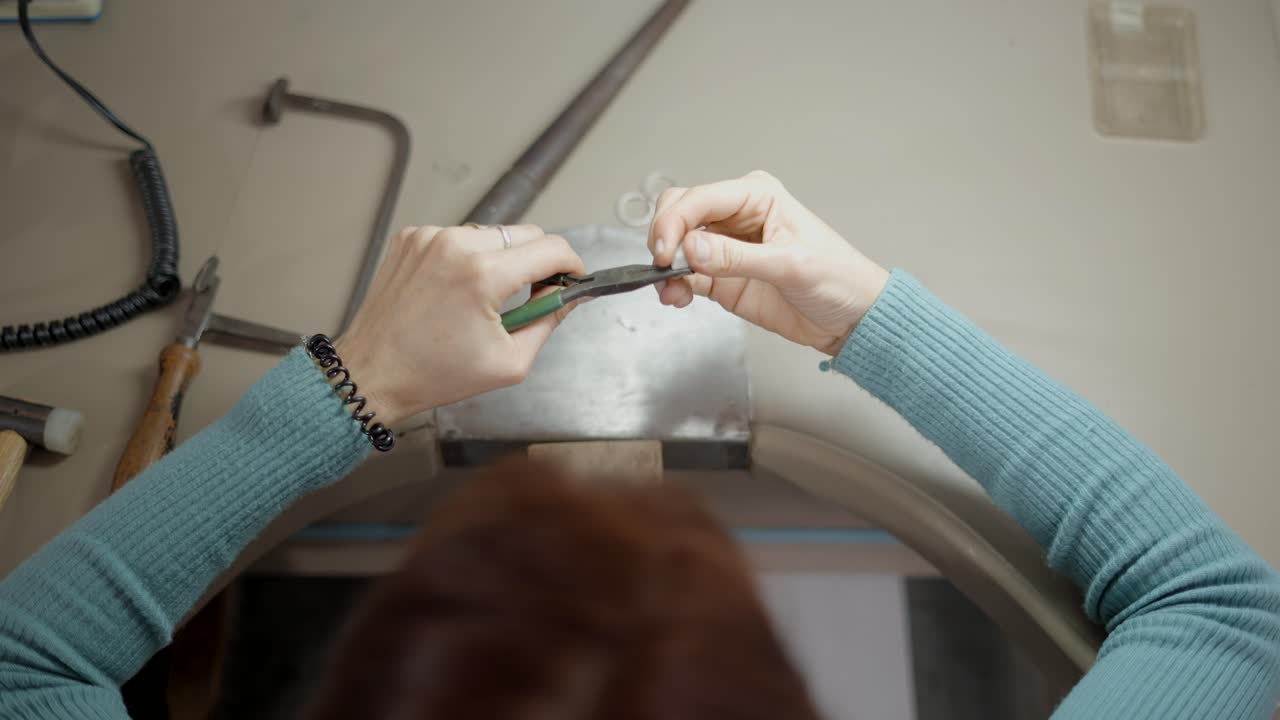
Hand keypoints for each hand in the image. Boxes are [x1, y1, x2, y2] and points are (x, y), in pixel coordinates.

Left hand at [334, 224, 584, 425]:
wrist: (372, 374)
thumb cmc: (433, 375)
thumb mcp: (509, 362)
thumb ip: (549, 321)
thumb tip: (570, 295)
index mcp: (483, 275)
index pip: (552, 249)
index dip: (572, 264)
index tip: (573, 278)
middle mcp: (455, 245)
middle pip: (526, 234)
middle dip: (538, 262)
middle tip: (533, 295)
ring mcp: (429, 237)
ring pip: (493, 233)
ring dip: (502, 259)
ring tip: (486, 299)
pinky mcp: (411, 238)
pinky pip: (458, 237)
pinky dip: (468, 258)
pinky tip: (456, 290)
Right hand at [648, 171, 888, 355]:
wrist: (850, 318)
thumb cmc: (838, 278)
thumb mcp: (790, 266)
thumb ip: (737, 257)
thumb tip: (692, 247)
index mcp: (756, 196)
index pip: (700, 198)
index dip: (675, 222)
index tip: (665, 251)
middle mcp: (736, 216)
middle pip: (680, 212)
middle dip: (665, 237)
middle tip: (663, 266)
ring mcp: (725, 247)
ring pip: (677, 245)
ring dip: (665, 266)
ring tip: (671, 291)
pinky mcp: (721, 277)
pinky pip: (685, 275)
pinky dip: (674, 286)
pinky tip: (678, 297)